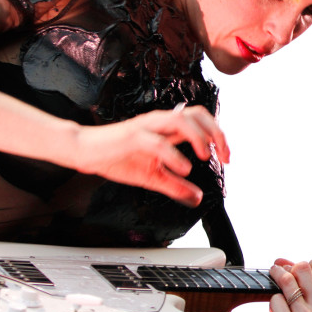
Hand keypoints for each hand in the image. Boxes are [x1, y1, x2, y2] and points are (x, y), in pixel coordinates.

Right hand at [69, 105, 229, 206]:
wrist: (85, 153)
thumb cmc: (117, 157)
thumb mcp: (152, 176)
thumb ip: (175, 185)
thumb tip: (197, 197)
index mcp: (167, 128)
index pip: (201, 120)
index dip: (219, 135)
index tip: (227, 158)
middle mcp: (159, 122)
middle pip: (197, 114)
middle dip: (216, 133)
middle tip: (223, 157)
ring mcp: (146, 127)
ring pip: (180, 119)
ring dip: (199, 136)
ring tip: (206, 157)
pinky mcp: (132, 136)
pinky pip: (158, 142)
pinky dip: (175, 155)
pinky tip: (184, 169)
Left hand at [235, 258, 311, 311]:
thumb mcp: (303, 300)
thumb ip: (297, 276)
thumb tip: (281, 261)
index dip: (300, 266)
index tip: (292, 275)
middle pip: (302, 267)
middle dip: (286, 271)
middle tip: (278, 279)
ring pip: (288, 280)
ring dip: (276, 280)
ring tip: (275, 291)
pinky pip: (275, 297)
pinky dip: (272, 302)